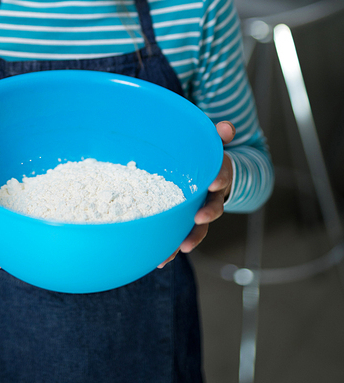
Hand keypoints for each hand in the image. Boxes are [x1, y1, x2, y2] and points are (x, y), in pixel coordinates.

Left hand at [158, 121, 234, 267]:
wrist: (209, 176)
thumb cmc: (207, 158)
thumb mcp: (212, 144)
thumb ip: (219, 135)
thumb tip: (227, 127)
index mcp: (218, 175)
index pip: (223, 176)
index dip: (220, 179)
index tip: (214, 182)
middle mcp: (212, 197)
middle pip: (213, 208)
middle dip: (206, 215)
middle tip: (198, 219)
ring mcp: (199, 212)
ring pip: (197, 228)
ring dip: (189, 238)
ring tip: (178, 249)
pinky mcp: (186, 222)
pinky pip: (180, 236)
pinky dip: (172, 248)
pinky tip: (160, 260)